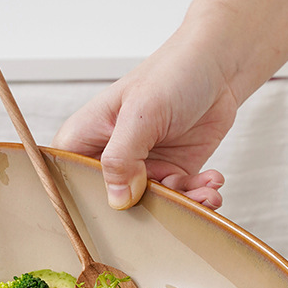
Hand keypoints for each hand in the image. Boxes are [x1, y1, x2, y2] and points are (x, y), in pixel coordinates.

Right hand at [53, 34, 233, 210]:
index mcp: (86, 139)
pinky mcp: (171, 173)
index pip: (68, 181)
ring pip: (150, 208)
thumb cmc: (173, 73)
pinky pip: (179, 200)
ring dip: (180, 206)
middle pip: (110, 206)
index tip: (108, 222)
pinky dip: (197, 198)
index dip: (82, 206)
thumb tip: (118, 200)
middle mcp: (110, 159)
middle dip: (142, 214)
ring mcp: (142, 169)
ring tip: (204, 194)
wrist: (220, 65)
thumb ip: (122, 158)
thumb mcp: (141, 114)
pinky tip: (211, 184)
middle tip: (166, 210)